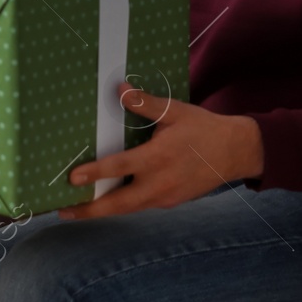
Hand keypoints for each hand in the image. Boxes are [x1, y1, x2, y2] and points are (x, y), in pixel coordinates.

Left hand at [58, 83, 264, 220]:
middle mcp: (161, 182)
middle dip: (90, 209)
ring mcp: (167, 195)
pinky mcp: (172, 200)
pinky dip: (122, 205)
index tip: (72, 177)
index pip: (119, 168)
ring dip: (102, 210)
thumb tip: (120, 89)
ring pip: (129, 208)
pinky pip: (142, 205)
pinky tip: (105, 201)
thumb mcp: (176, 112)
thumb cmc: (204, 129)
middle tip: (63, 211)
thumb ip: (146, 104)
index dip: (95, 173)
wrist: (238, 152)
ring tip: (76, 210)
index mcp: (159, 158)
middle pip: (119, 203)